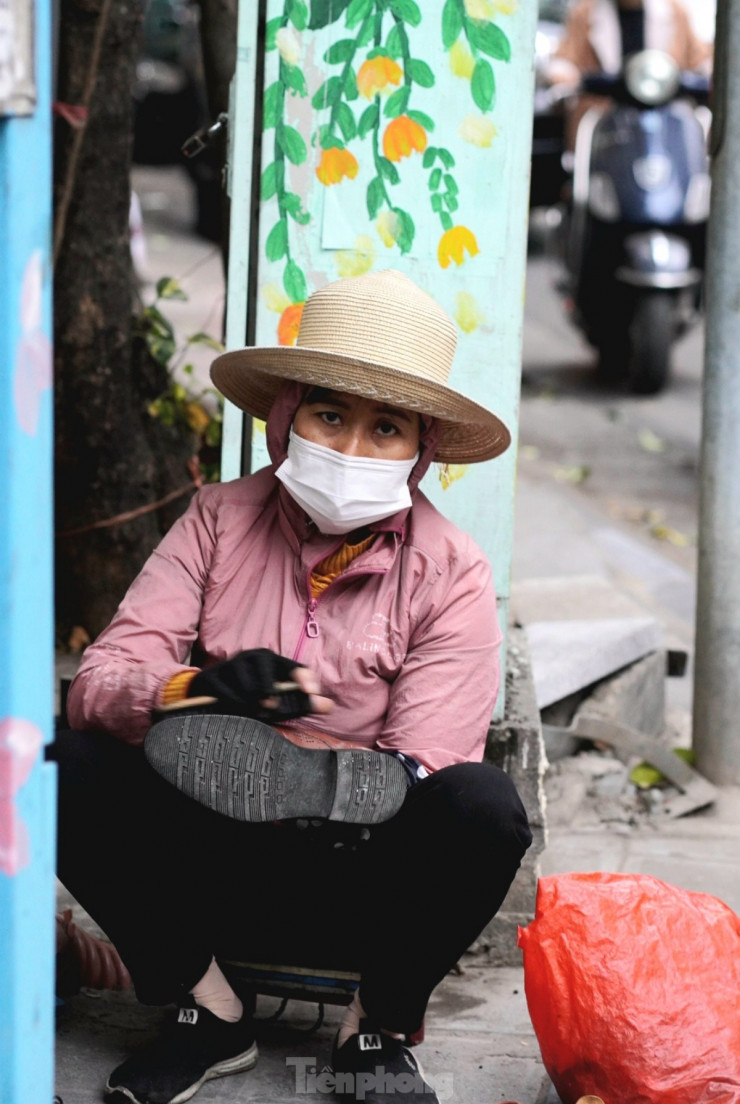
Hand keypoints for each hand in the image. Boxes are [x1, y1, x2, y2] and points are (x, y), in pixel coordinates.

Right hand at [188, 648, 331, 721]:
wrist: (209, 691)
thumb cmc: (250, 696)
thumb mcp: (278, 699)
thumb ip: (302, 702)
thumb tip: (329, 706)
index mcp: (272, 659)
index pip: (293, 667)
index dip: (304, 678)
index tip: (312, 692)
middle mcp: (253, 656)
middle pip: (269, 681)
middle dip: (271, 698)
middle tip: (270, 708)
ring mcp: (232, 664)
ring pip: (249, 691)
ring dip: (251, 706)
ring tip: (250, 710)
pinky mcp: (213, 676)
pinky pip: (229, 696)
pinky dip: (234, 706)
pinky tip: (233, 708)